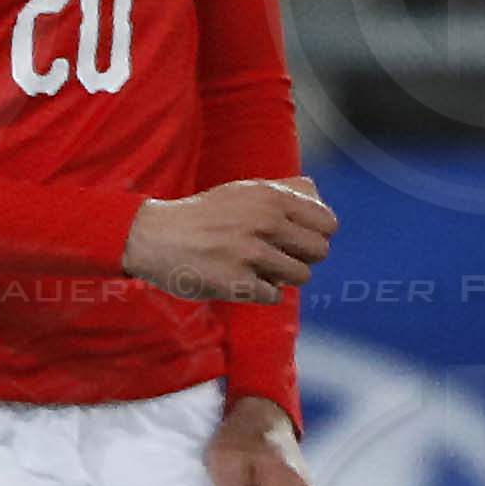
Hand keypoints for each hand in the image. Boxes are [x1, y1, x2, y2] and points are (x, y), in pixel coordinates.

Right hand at [123, 177, 336, 304]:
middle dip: (304, 258)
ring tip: (259, 269)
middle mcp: (264, 222)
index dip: (317, 235)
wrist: (156, 237)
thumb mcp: (243, 190)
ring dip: (283, 277)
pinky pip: (275, 296)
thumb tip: (318, 196)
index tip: (299, 240)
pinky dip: (261, 292)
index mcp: (270, 197)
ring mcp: (251, 253)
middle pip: (320, 251)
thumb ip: (283, 190)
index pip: (328, 223)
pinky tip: (241, 281)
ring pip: (301, 276)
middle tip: (280, 257)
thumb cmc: (205, 215)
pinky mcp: (237, 283)